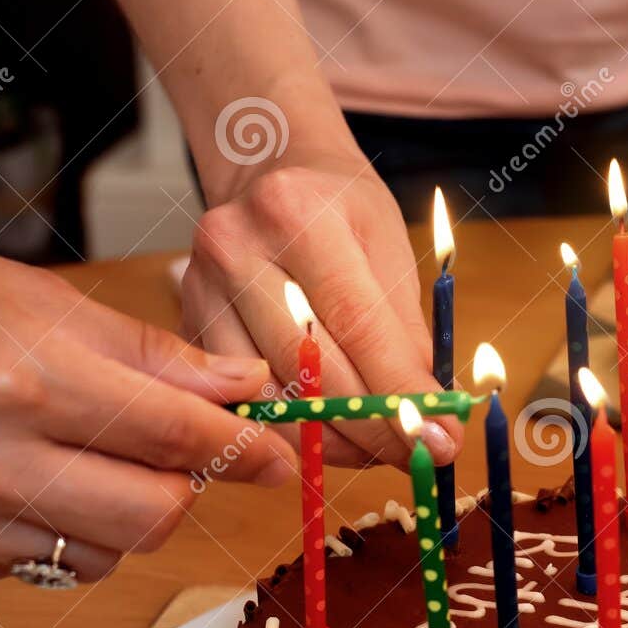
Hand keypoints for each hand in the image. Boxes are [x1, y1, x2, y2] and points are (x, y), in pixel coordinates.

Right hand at [182, 150, 459, 468]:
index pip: (355, 323)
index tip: (440, 440)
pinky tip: (331, 434)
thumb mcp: (388, 249)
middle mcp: (235, 247)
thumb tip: (436, 424)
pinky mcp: (186, 330)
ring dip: (335, 441)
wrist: (265, 171)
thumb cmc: (338, 209)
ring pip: (273, 401)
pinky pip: (247, 408)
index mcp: (297, 212)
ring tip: (376, 445)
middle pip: (310, 369)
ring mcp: (200, 290)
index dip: (399, 392)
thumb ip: (408, 337)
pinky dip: (296, 436)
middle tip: (417, 455)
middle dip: (372, 427)